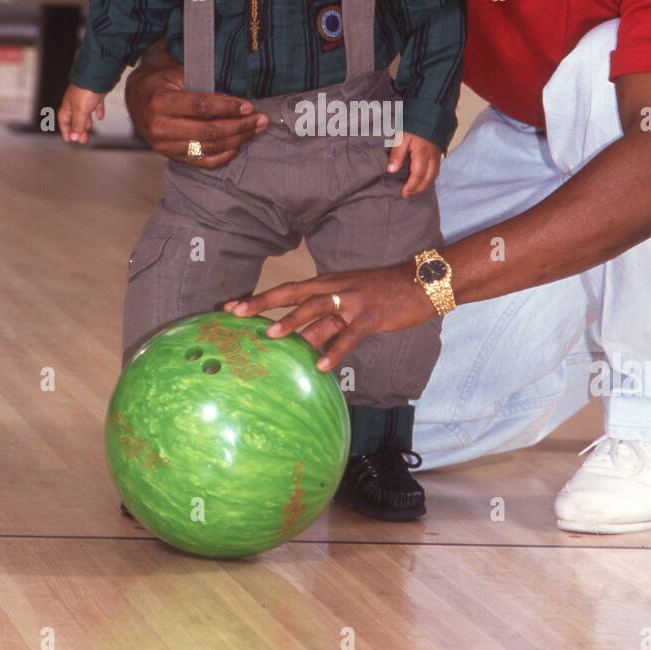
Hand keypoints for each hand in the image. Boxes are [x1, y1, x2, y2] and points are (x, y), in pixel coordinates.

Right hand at [58, 85, 104, 142]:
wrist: (98, 75)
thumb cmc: (86, 91)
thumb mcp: (80, 111)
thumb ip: (77, 124)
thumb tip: (74, 137)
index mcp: (68, 106)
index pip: (64, 121)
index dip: (66, 131)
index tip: (69, 140)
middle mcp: (75, 102)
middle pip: (74, 119)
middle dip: (78, 130)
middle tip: (83, 140)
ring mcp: (85, 98)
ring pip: (84, 114)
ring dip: (86, 123)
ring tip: (89, 130)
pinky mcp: (95, 95)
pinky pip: (95, 106)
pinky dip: (97, 112)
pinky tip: (100, 117)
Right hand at [124, 42, 268, 167]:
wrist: (136, 97)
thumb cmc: (159, 80)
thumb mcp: (175, 71)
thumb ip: (200, 80)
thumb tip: (234, 92)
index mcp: (159, 101)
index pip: (200, 107)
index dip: (227, 107)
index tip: (248, 106)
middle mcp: (159, 127)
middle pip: (208, 131)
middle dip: (239, 126)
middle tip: (260, 120)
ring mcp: (164, 146)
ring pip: (209, 147)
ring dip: (237, 140)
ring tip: (256, 130)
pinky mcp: (171, 156)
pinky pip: (203, 161)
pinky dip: (224, 155)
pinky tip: (239, 145)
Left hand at [223, 261, 433, 371]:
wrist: (419, 283)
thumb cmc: (382, 294)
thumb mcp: (349, 303)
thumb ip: (326, 320)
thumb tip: (301, 341)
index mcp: (327, 284)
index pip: (287, 290)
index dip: (260, 298)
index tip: (231, 306)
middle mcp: (335, 288)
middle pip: (293, 294)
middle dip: (264, 303)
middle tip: (237, 314)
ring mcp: (352, 301)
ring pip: (317, 310)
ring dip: (294, 323)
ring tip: (271, 337)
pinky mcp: (370, 316)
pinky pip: (349, 336)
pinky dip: (334, 351)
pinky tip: (320, 366)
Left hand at [386, 132, 440, 196]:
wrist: (431, 112)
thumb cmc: (414, 126)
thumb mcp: (402, 138)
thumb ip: (397, 154)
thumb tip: (391, 171)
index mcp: (422, 155)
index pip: (418, 175)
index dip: (411, 186)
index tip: (404, 193)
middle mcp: (432, 158)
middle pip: (428, 179)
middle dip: (419, 189)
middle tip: (409, 195)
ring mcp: (437, 156)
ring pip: (434, 175)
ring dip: (425, 185)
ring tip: (415, 190)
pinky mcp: (439, 153)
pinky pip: (436, 170)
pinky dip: (430, 178)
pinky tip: (424, 179)